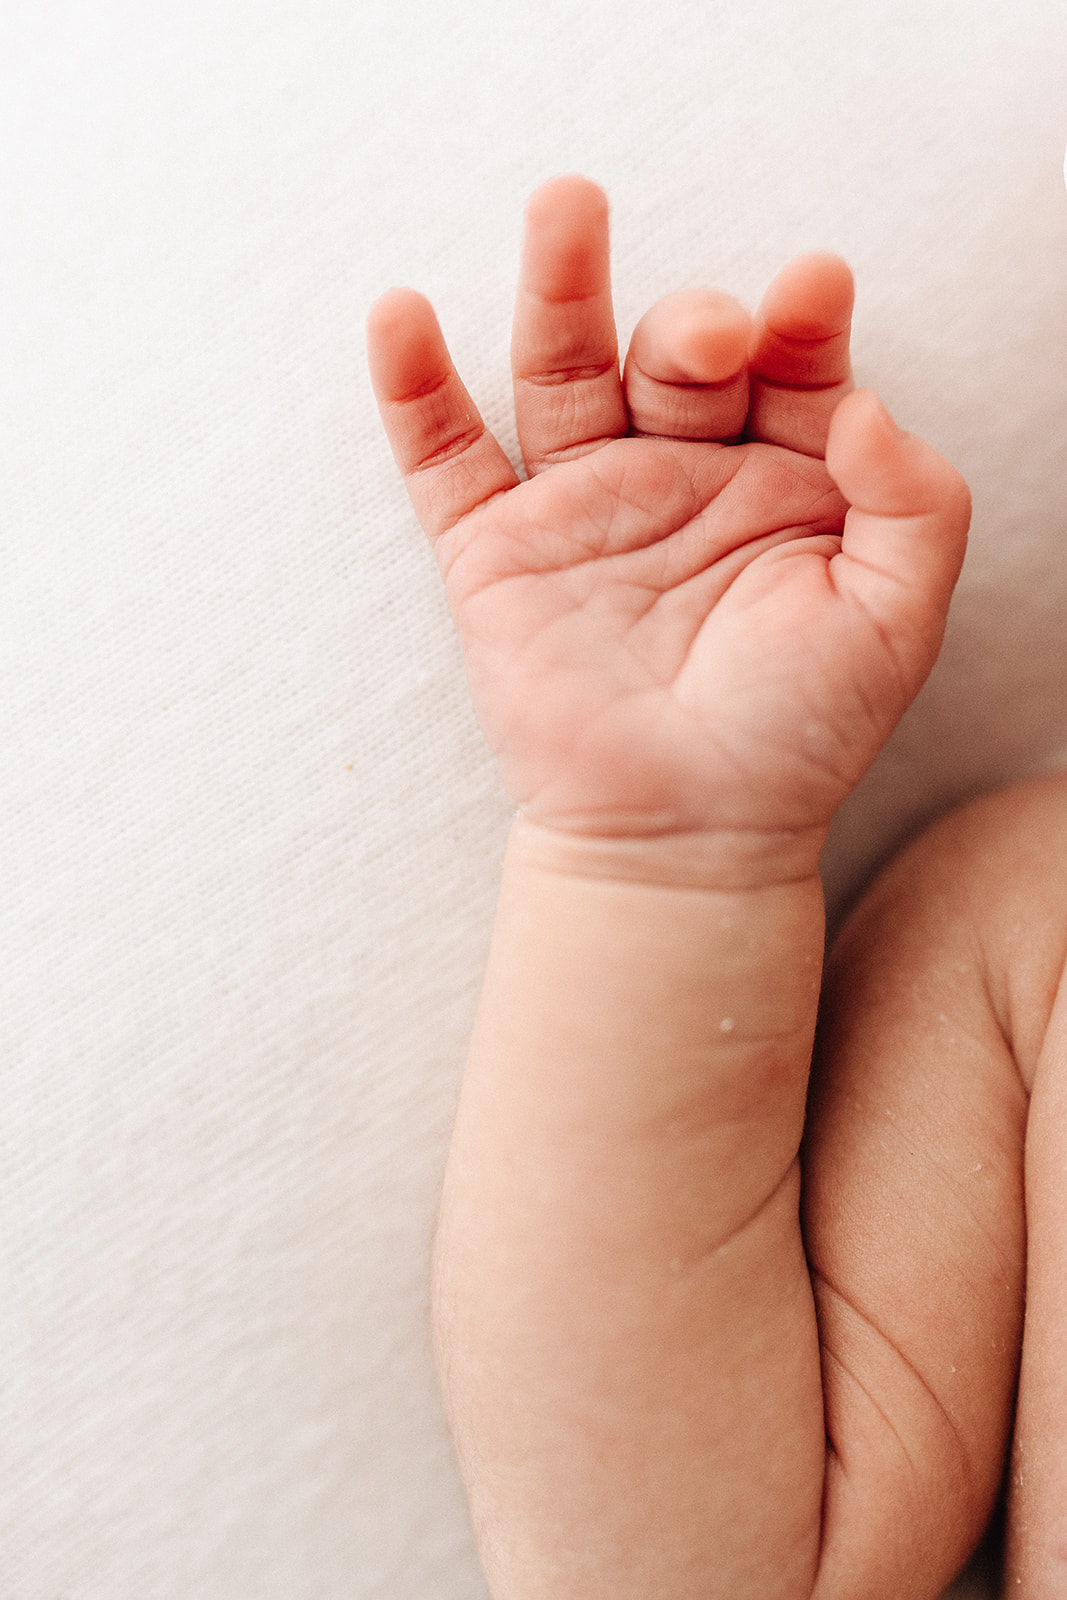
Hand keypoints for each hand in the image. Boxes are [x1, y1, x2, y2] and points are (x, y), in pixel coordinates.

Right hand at [368, 177, 969, 854]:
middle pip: (676, 354)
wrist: (687, 836)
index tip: (812, 293)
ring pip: (561, 373)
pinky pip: (445, 459)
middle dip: (694, 326)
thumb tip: (869, 402)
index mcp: (781, 477)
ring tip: (565, 208)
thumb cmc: (796, 733)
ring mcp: (582, 503)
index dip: (802, 322)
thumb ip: (914, 503)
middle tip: (711, 336)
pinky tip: (399, 315)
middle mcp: (679, 472)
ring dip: (560, 289)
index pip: (792, 365)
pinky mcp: (495, 549)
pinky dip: (416, 392)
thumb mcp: (895, 618)